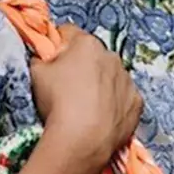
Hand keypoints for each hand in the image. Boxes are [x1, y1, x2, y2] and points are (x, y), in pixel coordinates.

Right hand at [32, 26, 142, 173]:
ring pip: (111, 77)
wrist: (82, 140)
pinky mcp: (137, 103)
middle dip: (81, 66)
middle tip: (67, 89)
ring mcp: (128, 80)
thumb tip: (43, 57)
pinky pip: (123, 98)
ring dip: (100, 85)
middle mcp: (112, 57)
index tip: (51, 61)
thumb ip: (40, 58)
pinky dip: (114, 105)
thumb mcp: (36, 74)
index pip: (68, 33)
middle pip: (92, 56)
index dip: (57, 46)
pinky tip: (101, 118)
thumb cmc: (57, 103)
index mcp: (87, 44)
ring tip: (85, 108)